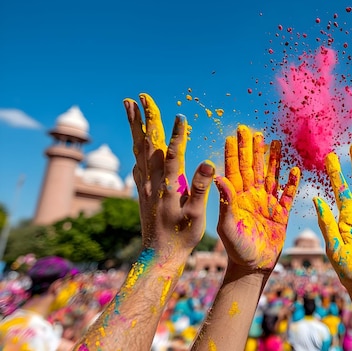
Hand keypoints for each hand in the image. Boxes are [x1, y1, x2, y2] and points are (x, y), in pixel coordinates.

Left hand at [124, 94, 214, 255]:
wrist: (159, 256)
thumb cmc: (182, 237)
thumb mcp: (196, 215)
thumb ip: (201, 187)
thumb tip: (208, 163)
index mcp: (168, 186)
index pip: (172, 154)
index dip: (177, 134)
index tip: (180, 115)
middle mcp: (152, 182)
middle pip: (147, 144)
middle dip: (145, 118)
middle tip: (140, 96)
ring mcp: (144, 186)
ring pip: (138, 149)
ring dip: (135, 126)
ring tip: (129, 106)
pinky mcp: (141, 192)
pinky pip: (136, 163)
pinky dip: (136, 146)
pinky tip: (137, 143)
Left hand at [214, 125, 299, 272]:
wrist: (253, 267)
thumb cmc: (236, 248)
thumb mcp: (227, 226)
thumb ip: (226, 202)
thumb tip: (219, 178)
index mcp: (237, 198)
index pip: (235, 170)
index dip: (234, 153)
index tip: (233, 135)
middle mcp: (252, 197)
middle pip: (253, 168)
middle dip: (252, 149)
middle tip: (251, 130)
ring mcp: (268, 204)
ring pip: (271, 176)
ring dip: (273, 159)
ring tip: (275, 141)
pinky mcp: (282, 214)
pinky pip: (288, 195)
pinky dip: (292, 182)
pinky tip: (294, 168)